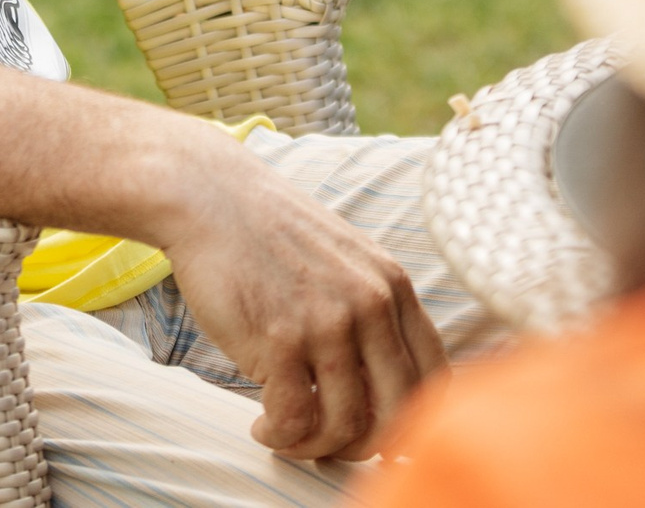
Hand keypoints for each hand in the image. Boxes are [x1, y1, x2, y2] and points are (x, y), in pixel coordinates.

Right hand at [158, 161, 448, 460]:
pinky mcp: (279, 339)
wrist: (210, 198)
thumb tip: (382, 391)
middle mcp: (371, 305)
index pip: (435, 379)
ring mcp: (327, 323)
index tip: (381, 435)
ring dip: (315, 447)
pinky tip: (263, 426)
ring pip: (347, 426)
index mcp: (394, 287)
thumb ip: (374, 311)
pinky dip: (280, 437)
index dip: (414, 423)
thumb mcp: (347, 260)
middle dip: (364, 447)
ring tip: (288, 437)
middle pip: (397, 415)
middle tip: (331, 446)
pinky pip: (295, 419)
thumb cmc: (272, 235)